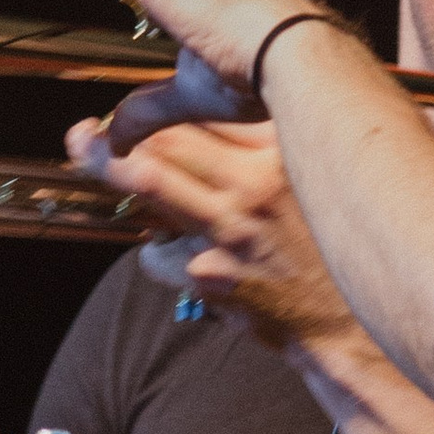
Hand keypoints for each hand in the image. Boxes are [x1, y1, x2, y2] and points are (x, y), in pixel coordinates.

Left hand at [108, 118, 363, 358]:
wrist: (350, 328)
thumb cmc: (330, 254)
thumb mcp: (312, 185)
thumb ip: (265, 152)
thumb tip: (204, 126)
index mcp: (283, 153)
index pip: (205, 111)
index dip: (159, 106)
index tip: (132, 107)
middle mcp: (256, 184)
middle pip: (167, 137)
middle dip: (116, 129)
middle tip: (83, 130)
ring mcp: (232, 230)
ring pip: (149, 181)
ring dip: (107, 166)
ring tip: (83, 148)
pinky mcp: (213, 276)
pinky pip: (158, 253)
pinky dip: (155, 252)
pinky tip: (176, 256)